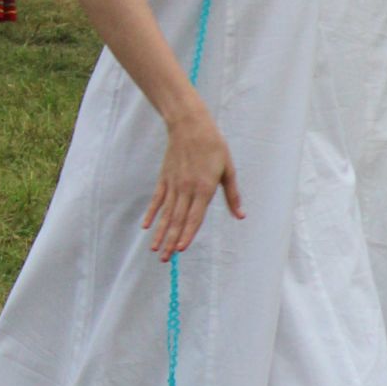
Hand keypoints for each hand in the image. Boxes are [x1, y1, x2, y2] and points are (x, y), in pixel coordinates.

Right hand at [143, 105, 242, 259]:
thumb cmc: (213, 146)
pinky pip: (157, 200)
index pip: (194, 217)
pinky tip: (146, 226)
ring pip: (165, 213)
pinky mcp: (164, 178)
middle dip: (171, 241)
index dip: (187, 234)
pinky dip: (151, 213)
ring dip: (160, 233)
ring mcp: (173, 184)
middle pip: (177, 220)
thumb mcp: (228, 169)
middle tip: (165, 260)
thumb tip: (240, 215)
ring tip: (155, 249)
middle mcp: (186, 189)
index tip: (181, 249)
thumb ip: (232, 195)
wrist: (190, 125)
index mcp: (204, 188)